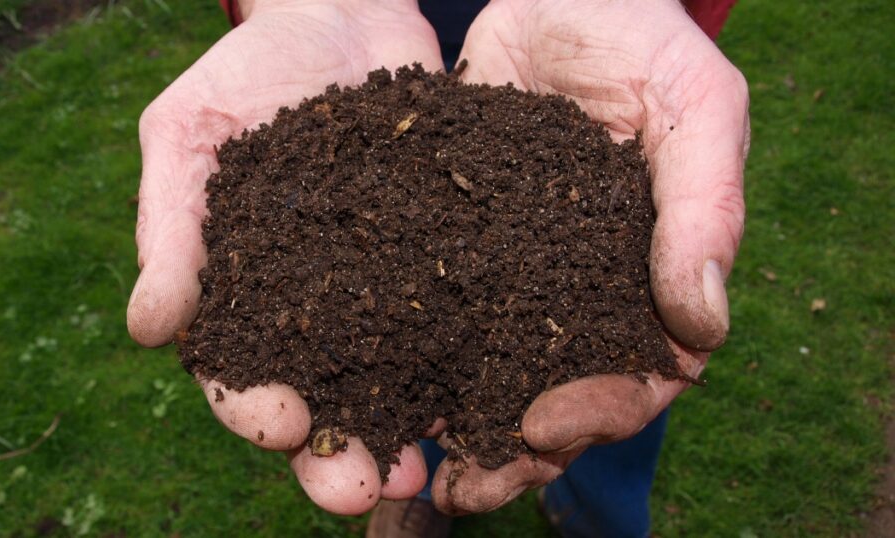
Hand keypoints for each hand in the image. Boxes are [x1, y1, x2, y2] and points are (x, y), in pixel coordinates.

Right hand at [126, 0, 442, 514]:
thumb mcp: (188, 133)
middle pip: (319, 401)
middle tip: (361, 492)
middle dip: (335, 456)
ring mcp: (380, 291)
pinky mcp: (438, 264)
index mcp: (241, 293)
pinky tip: (487, 397)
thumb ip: (169, 227)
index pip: (237, 372)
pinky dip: (466, 368)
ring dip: (404, 434)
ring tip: (427, 474)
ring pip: (390, 383)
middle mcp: (312, 309)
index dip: (253, 408)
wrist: (342, 13)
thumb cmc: (248, 70)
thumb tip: (147, 330)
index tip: (282, 425)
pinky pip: (454, 324)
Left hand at [429, 0, 748, 513]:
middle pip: (556, 396)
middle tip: (464, 488)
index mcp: (647, 276)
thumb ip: (705, 207)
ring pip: (486, 371)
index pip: (641, 373)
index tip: (543, 423)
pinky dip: (402, 357)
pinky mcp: (448, 246)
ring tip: (406, 468)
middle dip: (513, 449)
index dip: (600, 410)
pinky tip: (365, 389)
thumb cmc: (638, 38)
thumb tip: (702, 327)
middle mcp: (577, 290)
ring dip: (452, 427)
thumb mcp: (693, 103)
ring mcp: (511, 274)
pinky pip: (426, 314)